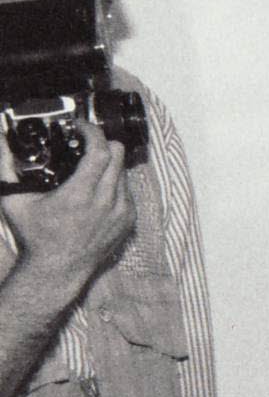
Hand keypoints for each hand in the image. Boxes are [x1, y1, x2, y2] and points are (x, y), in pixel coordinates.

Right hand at [0, 133, 135, 290]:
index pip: (100, 151)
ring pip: (124, 172)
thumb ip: (5, 169)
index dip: (93, 132)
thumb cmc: (35, 236)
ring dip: (109, 163)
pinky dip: (114, 183)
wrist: (58, 270)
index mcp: (80, 195)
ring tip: (89, 164)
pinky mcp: (128, 221)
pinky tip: (97, 186)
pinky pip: (127, 191)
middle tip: (86, 141)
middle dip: (103, 143)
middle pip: (118, 155)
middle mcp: (106, 202)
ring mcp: (121, 212)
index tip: (81, 127)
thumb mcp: (15, 202)